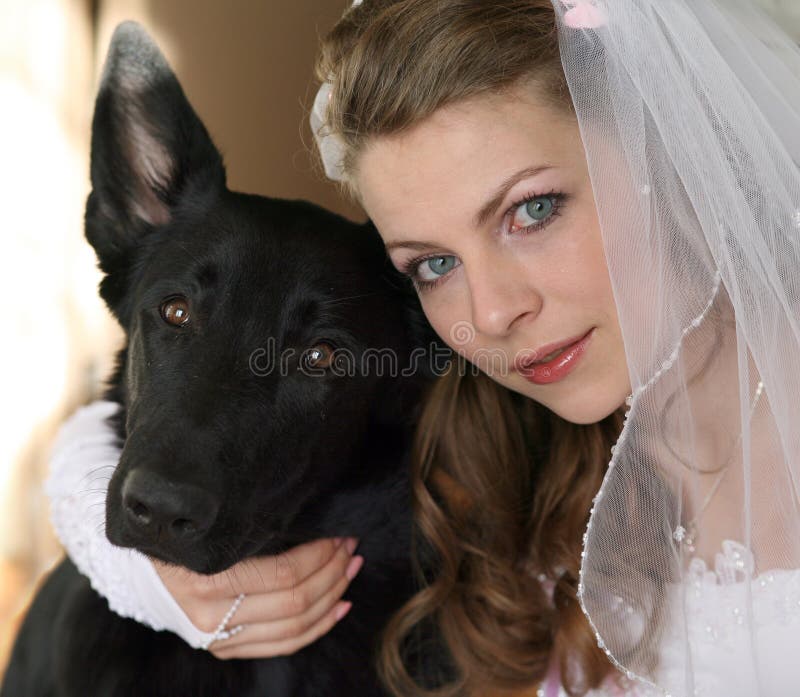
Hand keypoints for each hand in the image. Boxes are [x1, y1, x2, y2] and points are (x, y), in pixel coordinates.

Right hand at [153, 537, 363, 658]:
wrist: (140, 575)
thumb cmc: (181, 541)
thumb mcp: (210, 528)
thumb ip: (251, 530)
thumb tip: (310, 518)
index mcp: (208, 578)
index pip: (284, 573)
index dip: (320, 555)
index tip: (339, 535)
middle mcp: (212, 615)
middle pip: (295, 602)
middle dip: (332, 572)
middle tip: (351, 548)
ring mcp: (220, 636)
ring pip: (295, 627)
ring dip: (332, 597)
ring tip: (350, 571)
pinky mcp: (226, 647)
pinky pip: (283, 644)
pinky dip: (317, 627)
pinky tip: (339, 606)